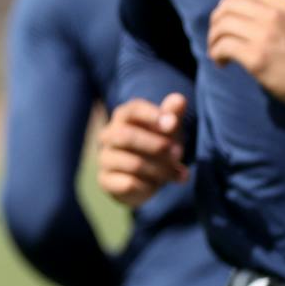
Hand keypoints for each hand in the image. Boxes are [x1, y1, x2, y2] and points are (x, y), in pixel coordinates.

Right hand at [96, 93, 188, 207]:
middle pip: (126, 136)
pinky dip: (149, 186)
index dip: (151, 115)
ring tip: (177, 174)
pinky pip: (128, 183)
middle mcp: (108, 135)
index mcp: (123, 117)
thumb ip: (172, 115)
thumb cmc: (157, 145)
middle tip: (178, 153)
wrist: (143, 179)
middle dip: (156, 146)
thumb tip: (179, 99)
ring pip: (132, 163)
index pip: (132, 110)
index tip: (172, 124)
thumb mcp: (167, 130)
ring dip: (160, 169)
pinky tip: (158, 185)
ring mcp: (105, 158)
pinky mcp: (105, 180)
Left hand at [207, 0, 284, 111]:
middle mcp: (274, 15)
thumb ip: (282, 11)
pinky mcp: (256, 57)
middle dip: (217, 19)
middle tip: (217, 34)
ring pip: (223, 26)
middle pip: (229, 6)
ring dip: (214, 38)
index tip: (227, 13)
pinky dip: (216, 53)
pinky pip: (224, 47)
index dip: (232, 0)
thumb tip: (253, 10)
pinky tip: (221, 62)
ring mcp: (264, 35)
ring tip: (217, 51)